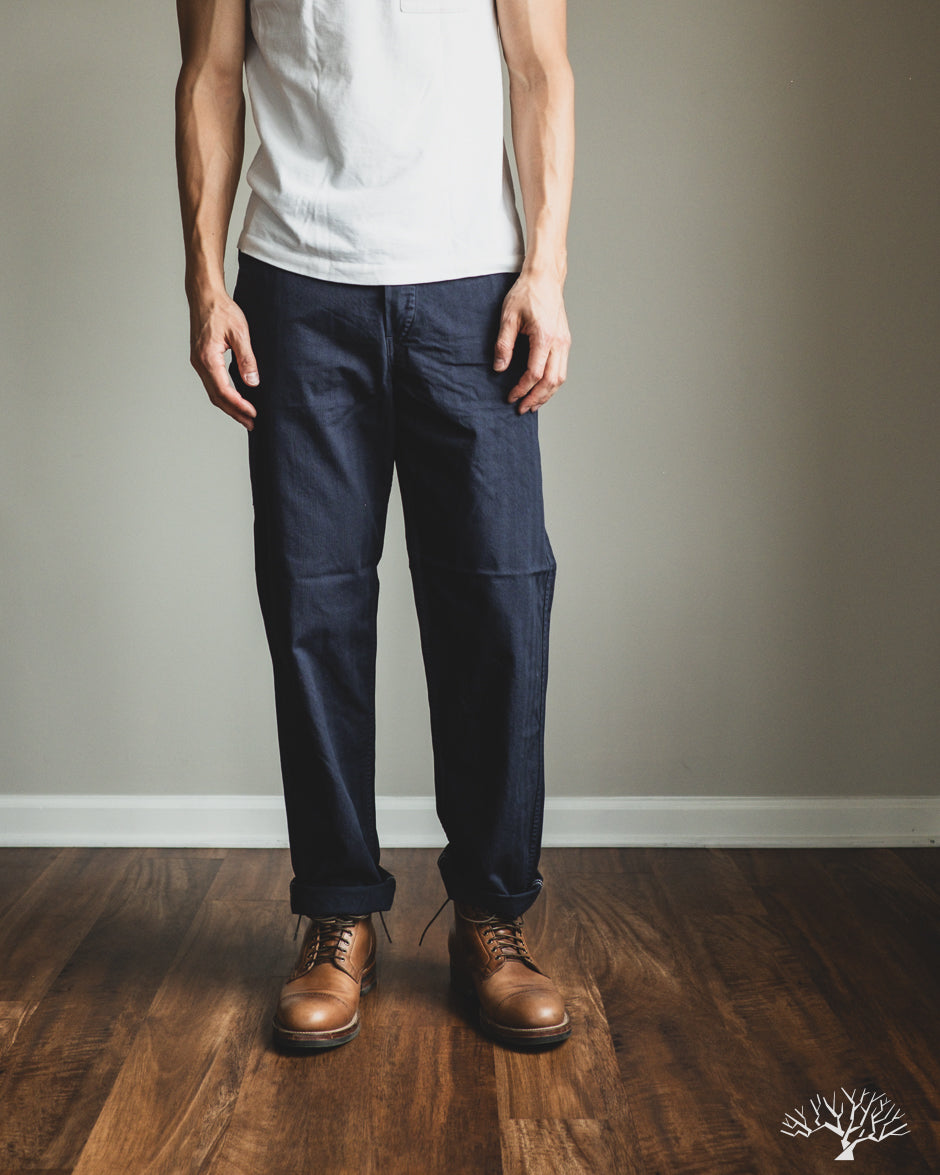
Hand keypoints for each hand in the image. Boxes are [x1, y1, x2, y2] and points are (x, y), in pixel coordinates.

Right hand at [189, 293, 258, 429]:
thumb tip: (252, 383)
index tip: (254, 414)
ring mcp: (198, 362)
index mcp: (208, 358)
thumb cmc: (221, 310)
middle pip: (217, 397)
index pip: (224, 391)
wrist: (204, 296)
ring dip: (229, 406)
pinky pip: (212, 384)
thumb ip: (247, 359)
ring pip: (213, 392)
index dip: (239, 405)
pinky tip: (235, 399)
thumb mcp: (240, 333)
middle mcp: (200, 363)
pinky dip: (224, 395)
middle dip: (235, 412)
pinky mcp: (201, 360)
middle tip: (252, 424)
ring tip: (245, 417)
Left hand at [494, 270, 570, 412]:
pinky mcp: (564, 341)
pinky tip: (541, 389)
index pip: (534, 373)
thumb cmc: (527, 293)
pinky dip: (552, 383)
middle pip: (551, 381)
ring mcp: (564, 342)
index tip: (510, 396)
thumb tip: (499, 368)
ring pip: (560, 378)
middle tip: (522, 408)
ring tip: (532, 404)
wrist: (545, 277)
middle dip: (536, 398)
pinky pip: (562, 369)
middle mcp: (559, 342)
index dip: (522, 389)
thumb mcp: (508, 317)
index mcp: (545, 337)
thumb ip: (503, 344)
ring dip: (547, 394)